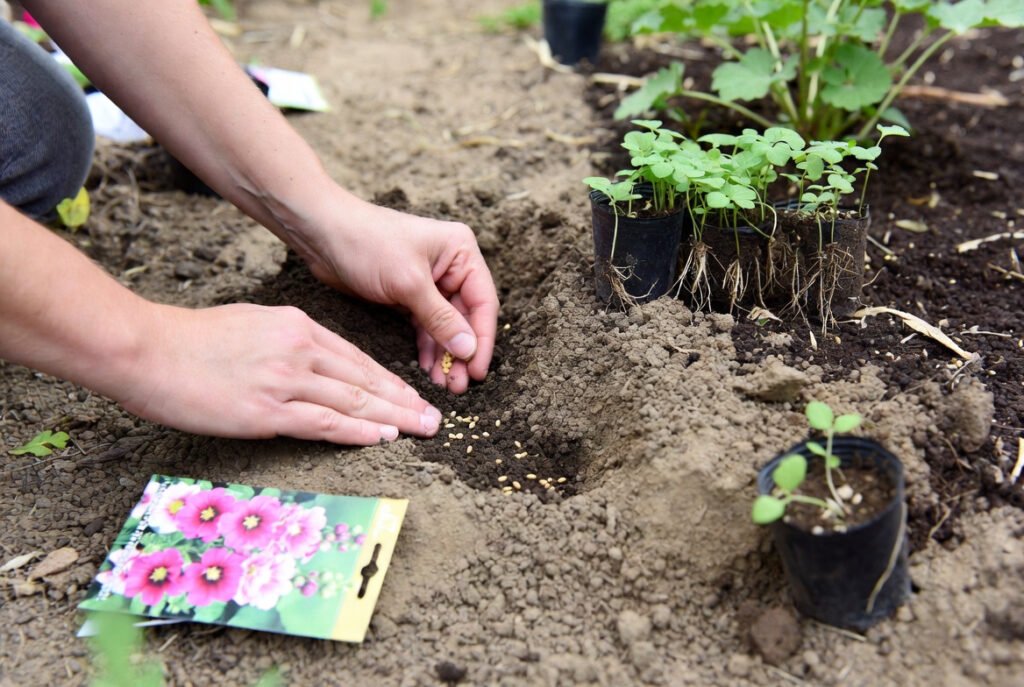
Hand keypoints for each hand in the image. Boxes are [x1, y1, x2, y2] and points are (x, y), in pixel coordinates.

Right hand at [117, 303, 442, 444]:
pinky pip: (325, 422)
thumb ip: (285, 342)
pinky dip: (358, 431)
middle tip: (433, 418)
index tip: (410, 395)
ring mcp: (285, 380)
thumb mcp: (250, 324)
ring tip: (423, 430)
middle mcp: (300, 349)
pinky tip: (383, 437)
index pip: (355, 358)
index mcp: (297, 326)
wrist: (147, 349)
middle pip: (364, 379)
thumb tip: (310, 363)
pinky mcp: (267, 410)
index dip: (387, 380)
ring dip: (393, 418)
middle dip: (403, 401)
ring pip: (353, 401)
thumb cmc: (190, 340)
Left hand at [297, 195, 498, 393]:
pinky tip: (427, 369)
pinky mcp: (408, 295)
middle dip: (462, 352)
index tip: (477, 371)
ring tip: (444, 385)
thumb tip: (468, 349)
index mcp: (460, 252)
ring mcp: (430, 282)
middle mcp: (450, 266)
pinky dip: (428, 347)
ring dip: (445, 354)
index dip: (482, 339)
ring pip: (446, 326)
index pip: (483, 302)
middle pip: (467, 317)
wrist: (322, 234)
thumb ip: (441, 318)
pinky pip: (426, 326)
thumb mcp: (409, 283)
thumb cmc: (367, 244)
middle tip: (459, 386)